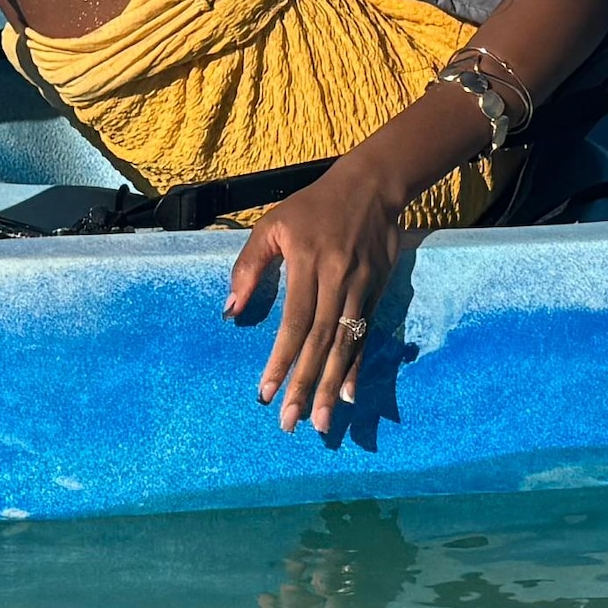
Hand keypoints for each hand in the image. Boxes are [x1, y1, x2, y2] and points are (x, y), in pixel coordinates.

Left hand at [229, 159, 405, 431]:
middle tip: (291, 422)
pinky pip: (365, 335)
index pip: (295, 322)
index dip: (282, 360)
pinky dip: (357, 366)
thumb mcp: (272, 225)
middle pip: (322, 340)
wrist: (372, 186)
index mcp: (309, 263)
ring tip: (321, 421)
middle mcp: (338, 279)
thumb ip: (249, 267)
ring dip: (333, 385)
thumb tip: (230, 310)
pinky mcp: (377, 291)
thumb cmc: (312, 206)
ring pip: (346, 344)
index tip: (266, 392)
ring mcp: (362, 287)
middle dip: (306, 384)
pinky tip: (349, 393)